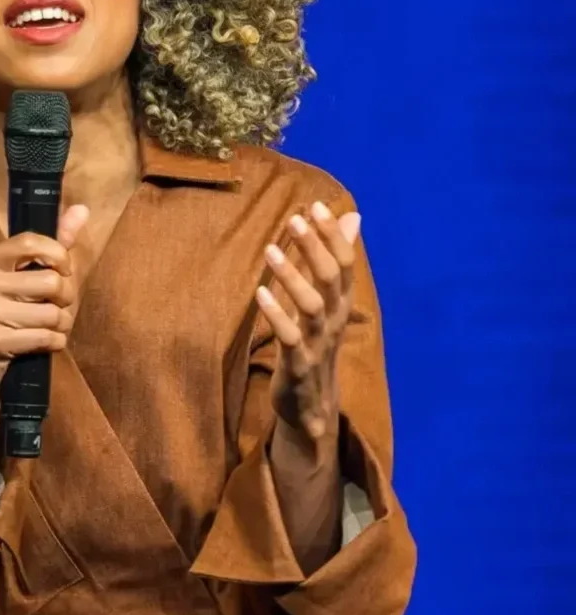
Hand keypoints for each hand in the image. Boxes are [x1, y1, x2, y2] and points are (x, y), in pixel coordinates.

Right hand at [0, 205, 90, 403]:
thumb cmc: (10, 311)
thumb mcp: (27, 274)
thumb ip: (55, 242)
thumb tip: (82, 209)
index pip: (31, 241)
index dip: (59, 254)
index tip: (64, 269)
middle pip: (50, 281)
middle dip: (67, 297)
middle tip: (59, 305)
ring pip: (51, 313)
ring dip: (62, 323)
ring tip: (52, 325)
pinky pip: (45, 337)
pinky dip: (55, 341)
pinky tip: (46, 341)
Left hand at [256, 201, 361, 442]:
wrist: (313, 408)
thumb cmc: (316, 343)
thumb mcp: (329, 301)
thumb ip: (336, 259)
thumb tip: (354, 216)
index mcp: (341, 304)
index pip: (346, 264)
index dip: (333, 235)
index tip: (316, 206)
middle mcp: (334, 320)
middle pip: (332, 280)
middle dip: (315, 248)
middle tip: (295, 219)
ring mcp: (318, 344)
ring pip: (312, 307)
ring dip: (292, 278)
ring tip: (270, 250)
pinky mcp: (299, 366)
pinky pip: (290, 338)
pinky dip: (277, 315)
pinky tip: (260, 293)